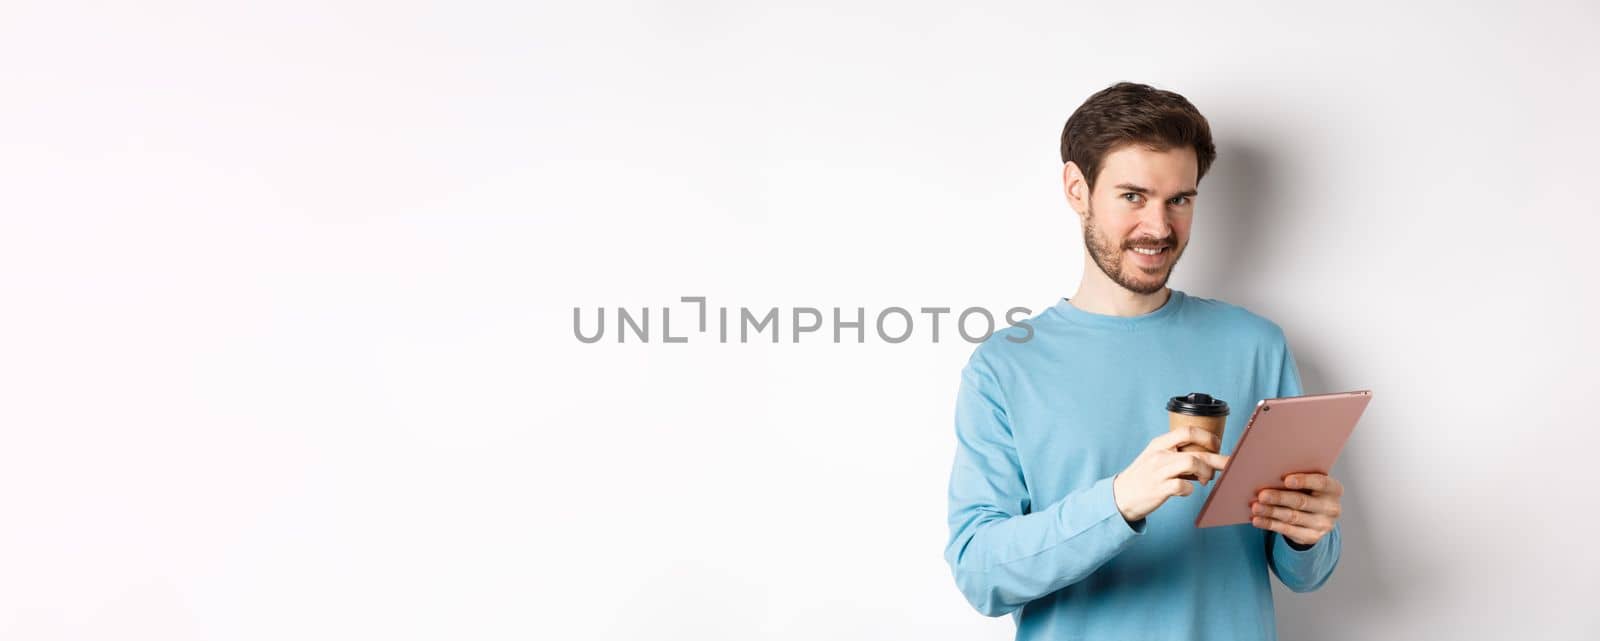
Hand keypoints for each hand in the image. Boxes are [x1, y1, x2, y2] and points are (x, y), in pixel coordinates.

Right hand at [1112, 427, 1230, 522]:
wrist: (1121, 496)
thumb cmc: (1143, 477)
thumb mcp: (1155, 456)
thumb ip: (1176, 453)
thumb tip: (1205, 455)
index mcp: (1159, 443)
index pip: (1187, 431)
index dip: (1207, 437)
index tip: (1216, 445)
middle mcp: (1159, 454)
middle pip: (1196, 451)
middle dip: (1217, 458)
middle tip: (1228, 464)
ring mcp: (1159, 471)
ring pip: (1192, 463)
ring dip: (1205, 472)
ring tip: (1205, 480)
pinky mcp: (1159, 489)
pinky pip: (1183, 486)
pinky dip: (1190, 489)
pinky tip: (1187, 491)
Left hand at [1250, 473, 1342, 546]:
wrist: (1319, 516)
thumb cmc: (1310, 491)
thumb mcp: (1311, 484)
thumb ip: (1298, 478)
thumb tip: (1269, 475)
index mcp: (1334, 489)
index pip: (1321, 483)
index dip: (1304, 481)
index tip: (1286, 480)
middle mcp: (1332, 508)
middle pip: (1302, 502)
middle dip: (1280, 498)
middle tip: (1262, 495)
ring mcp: (1323, 525)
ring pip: (1292, 517)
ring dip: (1271, 512)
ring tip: (1255, 507)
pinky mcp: (1312, 537)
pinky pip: (1287, 530)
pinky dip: (1270, 524)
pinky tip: (1257, 520)